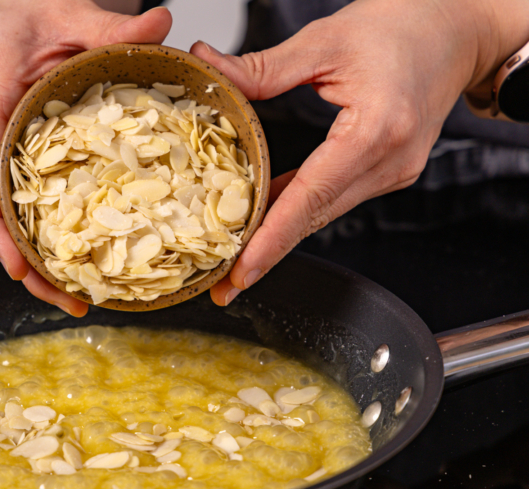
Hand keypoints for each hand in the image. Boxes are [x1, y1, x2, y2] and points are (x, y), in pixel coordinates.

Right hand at [0, 0, 171, 315]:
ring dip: (40, 258)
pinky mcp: (18, 152)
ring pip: (12, 214)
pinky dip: (48, 231)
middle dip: (26, 263)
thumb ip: (111, 27)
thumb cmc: (23, 10)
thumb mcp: (67, 12)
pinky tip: (81, 255)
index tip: (18, 267)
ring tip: (80, 296)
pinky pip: (28, 199)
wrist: (3, 7)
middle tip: (71, 301)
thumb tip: (163, 26)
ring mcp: (0, 147)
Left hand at [191, 0, 528, 305]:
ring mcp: (392, 172)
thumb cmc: (404, 27)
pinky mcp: (386, 172)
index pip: (311, 198)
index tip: (241, 272)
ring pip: (322, 213)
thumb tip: (210, 69)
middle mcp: (390, 162)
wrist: (455, 29)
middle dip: (266, 255)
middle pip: (315, 219)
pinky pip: (332, 198)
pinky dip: (298, 210)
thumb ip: (264, 67)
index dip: (271, 240)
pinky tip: (263, 217)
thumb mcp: (326, 40)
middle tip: (220, 285)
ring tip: (232, 259)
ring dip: (279, 236)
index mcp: (376, 130)